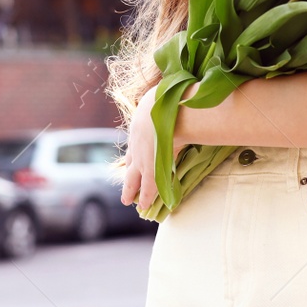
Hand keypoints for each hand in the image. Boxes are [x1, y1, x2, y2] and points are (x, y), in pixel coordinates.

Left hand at [120, 81, 191, 215]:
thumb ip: (166, 108)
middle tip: (125, 193)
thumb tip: (181, 101)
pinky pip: (148, 187)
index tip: (131, 165)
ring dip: (132, 192)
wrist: (164, 108)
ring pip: (134, 180)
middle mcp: (137, 147)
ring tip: (129, 202)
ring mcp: (142, 159)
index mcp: (138, 132)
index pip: (134, 151)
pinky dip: (146, 197)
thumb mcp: (160, 105)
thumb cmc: (166, 102)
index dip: (133, 160)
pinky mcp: (152, 168)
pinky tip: (144, 205)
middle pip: (130, 168)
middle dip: (128, 181)